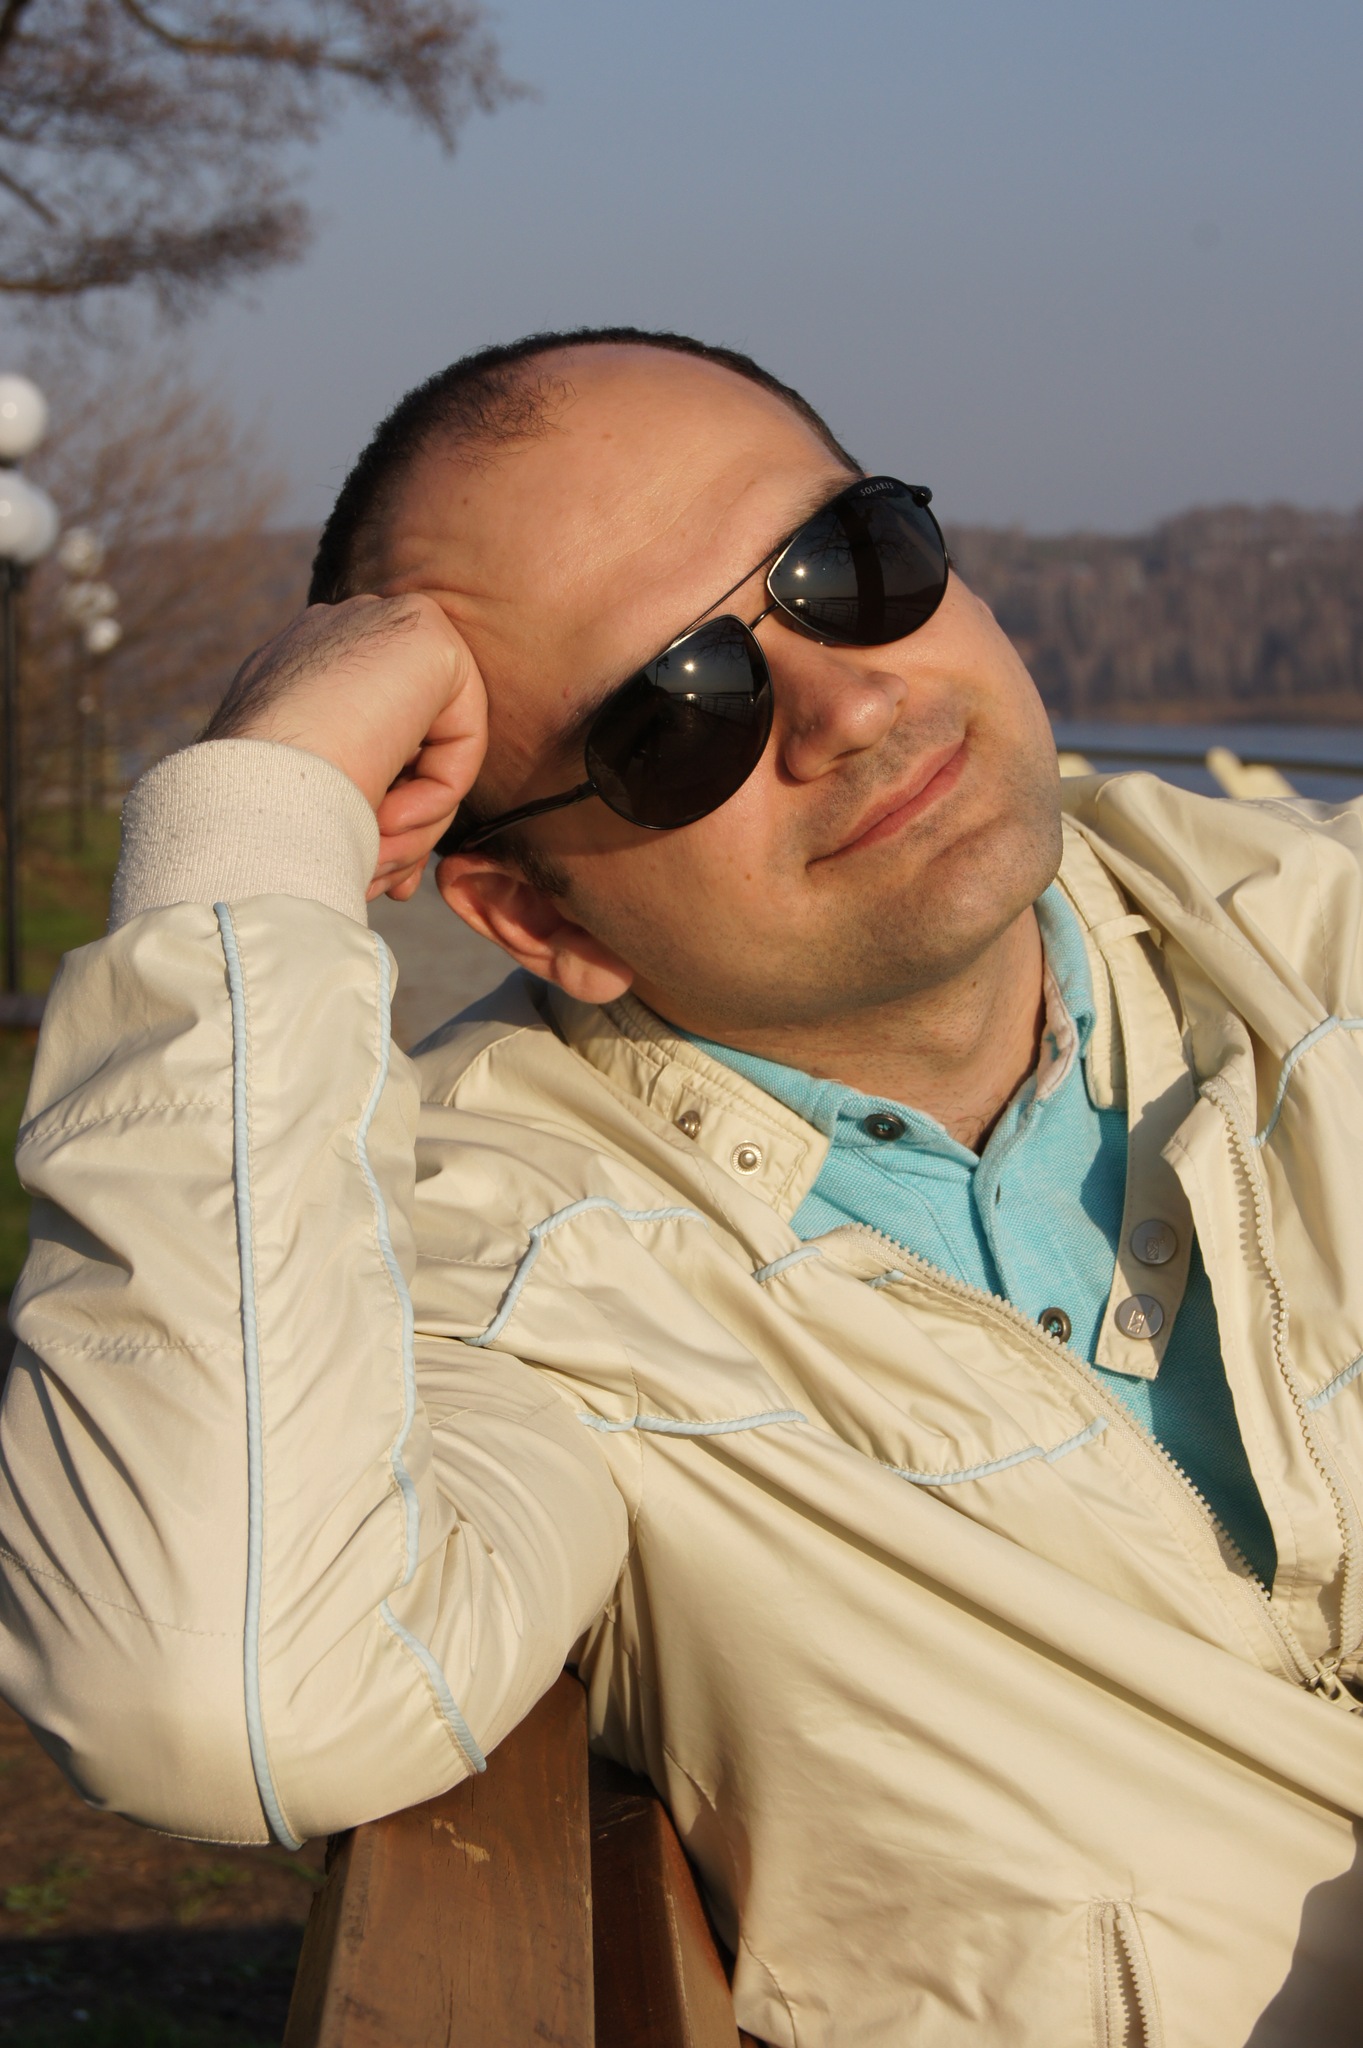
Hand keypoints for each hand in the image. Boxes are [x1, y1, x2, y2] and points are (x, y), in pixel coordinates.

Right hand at [203, 594, 486, 901]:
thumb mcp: (304, 808)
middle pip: (410, 747)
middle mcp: (333, 638)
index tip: (375, 868)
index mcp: (295, 676)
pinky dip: (438, 793)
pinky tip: (387, 817)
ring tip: (375, 860)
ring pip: (436, 748)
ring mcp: (374, 624)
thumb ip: (350, 797)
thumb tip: (387, 824)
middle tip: (387, 883)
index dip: (384, 811)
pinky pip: (463, 734)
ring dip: (417, 824)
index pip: (370, 740)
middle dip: (411, 825)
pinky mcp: (421, 631)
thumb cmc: (263, 828)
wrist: (247, 804)